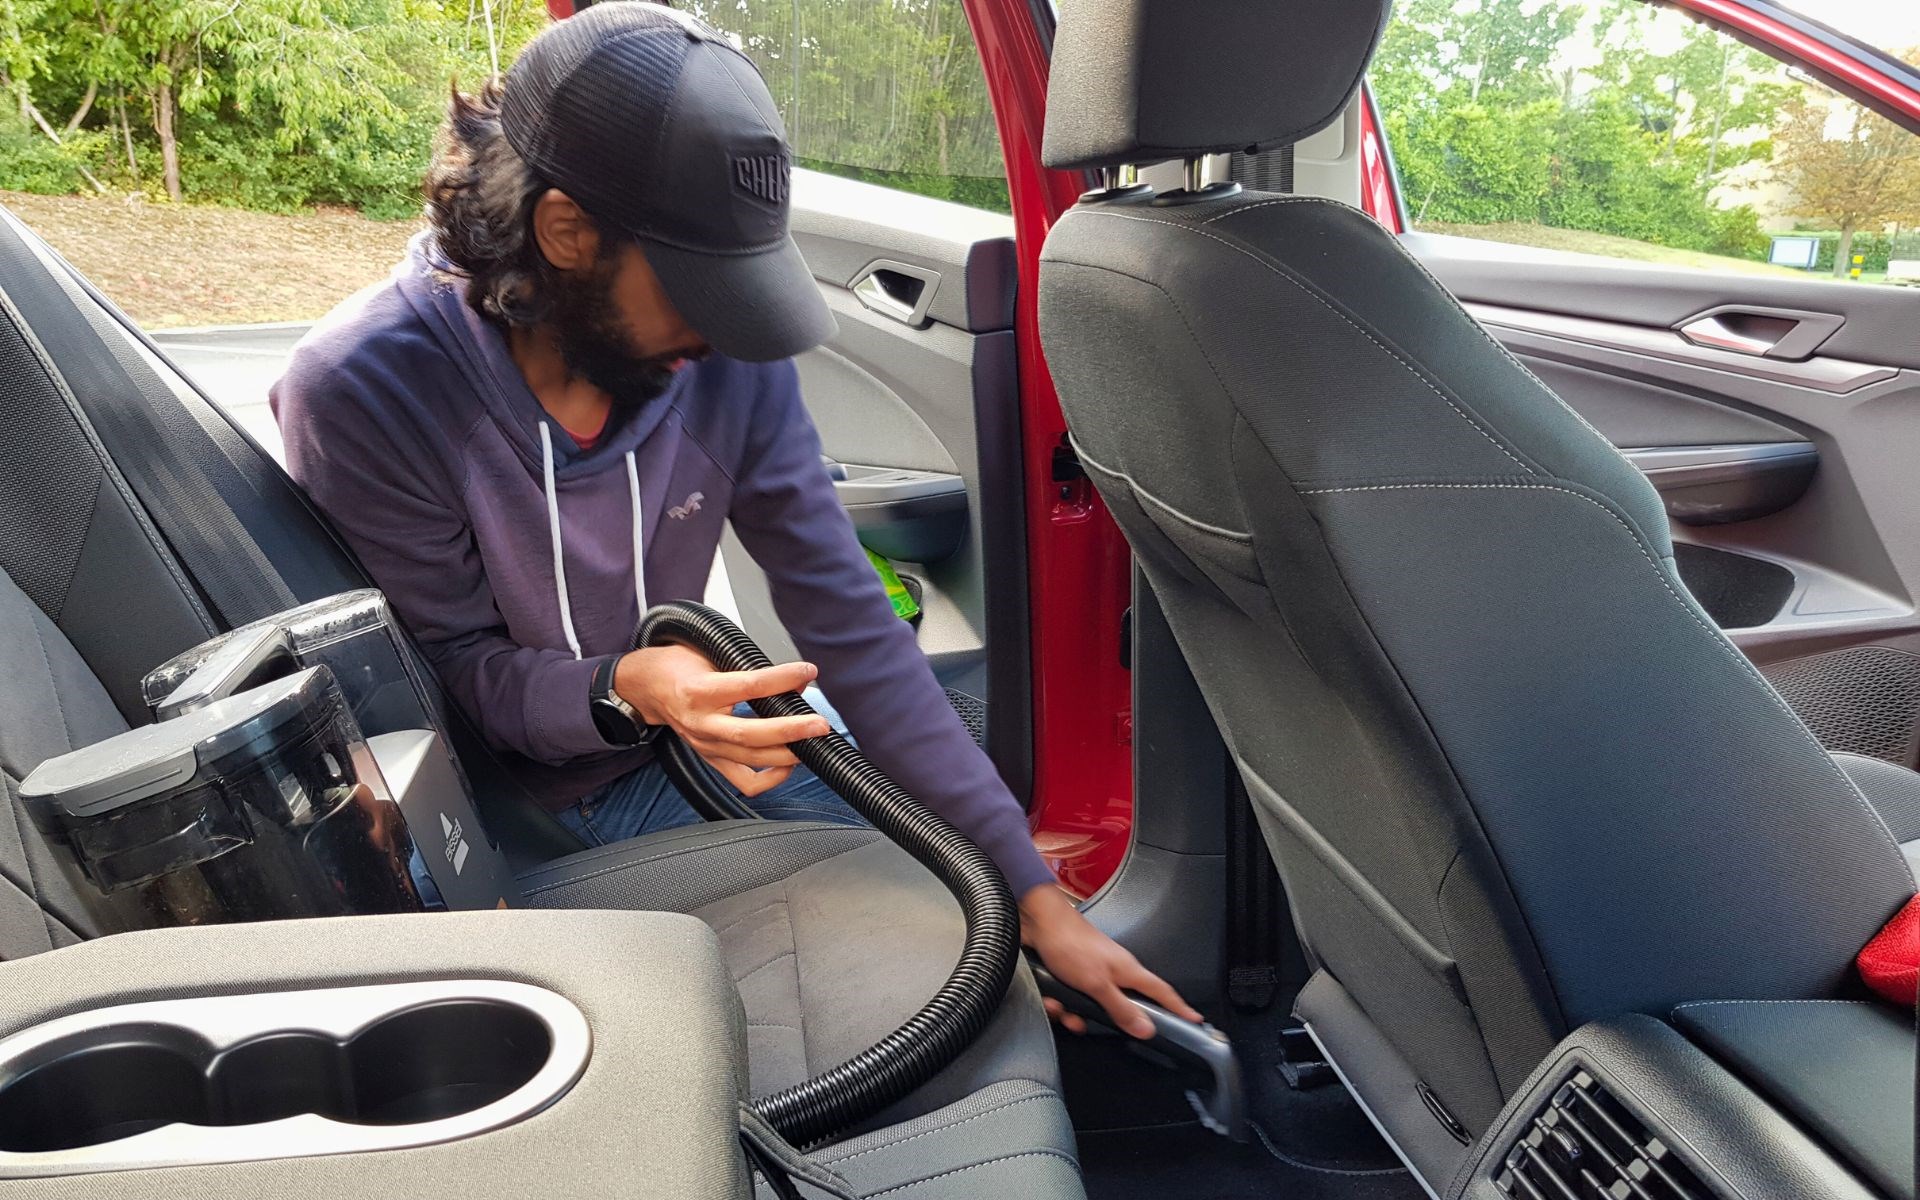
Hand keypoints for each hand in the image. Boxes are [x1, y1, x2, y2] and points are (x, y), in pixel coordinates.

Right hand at [614, 645, 831, 796]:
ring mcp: (706, 746)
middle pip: (750, 734)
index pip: (748, 686)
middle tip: (819, 724)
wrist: (647, 689)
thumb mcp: (709, 654)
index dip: (781, 679)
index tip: (807, 671)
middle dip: (791, 731)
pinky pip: (744, 781)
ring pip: (751, 760)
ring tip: (812, 743)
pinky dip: (771, 779)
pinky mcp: (711, 759)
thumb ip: (748, 666)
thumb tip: (795, 679)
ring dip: (788, 754)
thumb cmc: (678, 668)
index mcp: (699, 691)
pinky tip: (788, 764)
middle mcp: (702, 723)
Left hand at [1019, 885, 1200, 1037]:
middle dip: (1101, 1021)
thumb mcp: (1098, 983)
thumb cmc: (1070, 943)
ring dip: (1074, 1012)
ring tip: (1062, 1007)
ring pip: (1092, 1008)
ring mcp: (1094, 973)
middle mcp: (1115, 973)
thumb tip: (1146, 1028)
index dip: (1179, 1008)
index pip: (1162, 993)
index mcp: (1129, 971)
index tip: (1194, 1020)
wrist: (1037, 923)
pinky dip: (1061, 1003)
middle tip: (1085, 1021)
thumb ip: (1121, 1008)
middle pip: (1121, 1008)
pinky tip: (1052, 999)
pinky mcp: (1074, 975)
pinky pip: (1073, 1001)